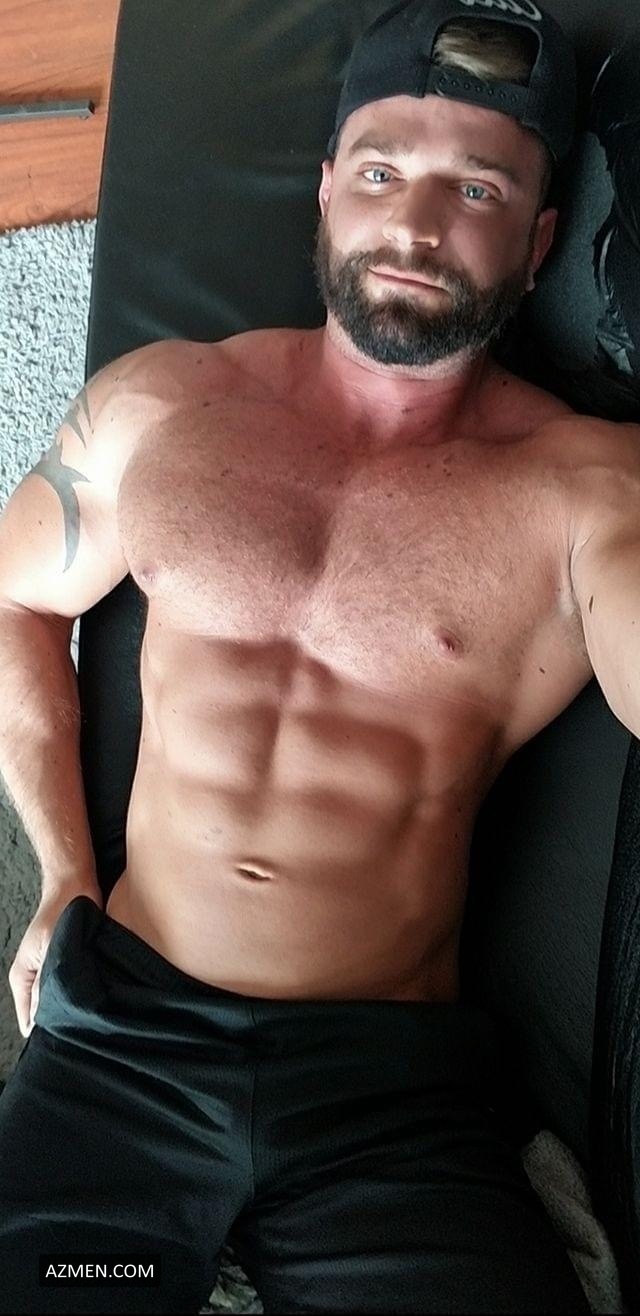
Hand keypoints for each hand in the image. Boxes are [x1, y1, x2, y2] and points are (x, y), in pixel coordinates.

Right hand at [7, 883, 102, 1037]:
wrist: (75, 884)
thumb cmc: (62, 910)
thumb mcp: (53, 946)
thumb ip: (45, 981)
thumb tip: (42, 1015)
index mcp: (21, 978)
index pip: (28, 1020)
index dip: (47, 1031)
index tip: (67, 1036)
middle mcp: (33, 980)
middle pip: (45, 1014)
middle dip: (63, 1021)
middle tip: (83, 1025)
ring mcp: (50, 975)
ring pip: (62, 1003)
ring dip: (76, 1007)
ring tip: (91, 1012)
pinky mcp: (69, 968)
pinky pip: (74, 991)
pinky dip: (84, 994)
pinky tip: (97, 997)